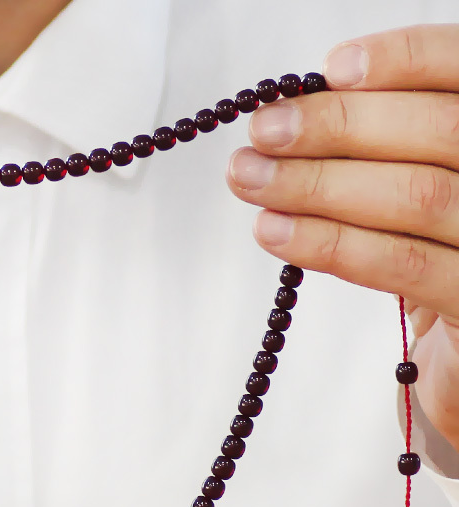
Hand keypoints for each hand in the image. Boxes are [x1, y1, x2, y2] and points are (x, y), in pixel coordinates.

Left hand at [225, 24, 458, 455]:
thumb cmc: (437, 262)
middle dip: (336, 127)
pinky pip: (402, 264)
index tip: (331, 69)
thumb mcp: (419, 190)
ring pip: (414, 195)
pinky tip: (274, 231)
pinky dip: (331, 242)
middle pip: (436, 130)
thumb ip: (385, 148)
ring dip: (318, 184)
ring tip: (250, 180)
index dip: (403, 60)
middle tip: (261, 134)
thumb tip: (296, 114)